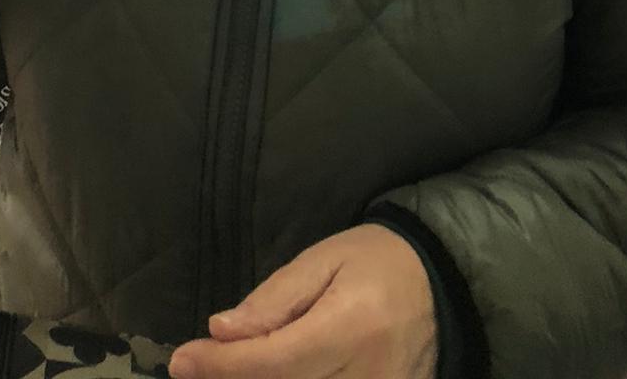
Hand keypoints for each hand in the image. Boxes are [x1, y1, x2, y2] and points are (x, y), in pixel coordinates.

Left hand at [169, 224, 435, 378]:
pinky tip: (269, 378)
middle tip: (197, 368)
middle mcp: (366, 377)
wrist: (443, 286)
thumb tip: (221, 331)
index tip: (183, 360)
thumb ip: (275, 300)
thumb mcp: (324, 260)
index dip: (222, 367)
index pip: (274, 362)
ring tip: (228, 371)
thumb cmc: (377, 261)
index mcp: (351, 327)